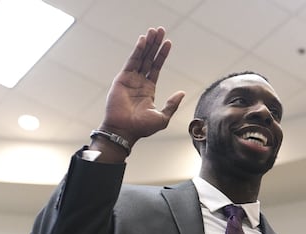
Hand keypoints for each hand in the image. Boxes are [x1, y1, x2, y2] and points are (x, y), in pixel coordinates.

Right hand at [100, 27, 185, 146]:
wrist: (125, 131)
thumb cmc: (142, 128)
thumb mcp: (162, 117)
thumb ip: (172, 104)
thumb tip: (182, 92)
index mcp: (148, 90)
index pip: (156, 67)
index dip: (162, 55)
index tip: (168, 42)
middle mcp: (139, 82)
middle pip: (149, 58)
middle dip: (155, 44)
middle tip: (161, 30)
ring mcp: (130, 79)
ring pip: (141, 57)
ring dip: (148, 44)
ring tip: (154, 31)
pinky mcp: (122, 79)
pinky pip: (132, 61)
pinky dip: (138, 50)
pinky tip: (143, 40)